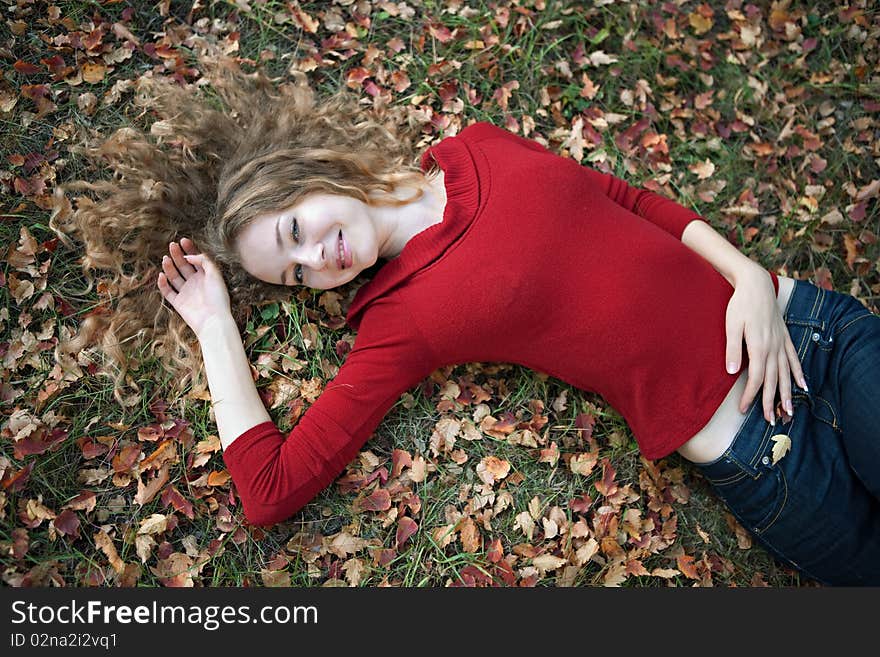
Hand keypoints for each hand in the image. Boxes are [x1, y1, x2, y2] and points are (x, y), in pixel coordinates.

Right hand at [156, 237, 231, 340]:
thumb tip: (189, 256)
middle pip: (184, 266)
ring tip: (165, 258)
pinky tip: (161, 275)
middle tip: (172, 245)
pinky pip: (167, 291)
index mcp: (206, 276)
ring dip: (169, 267)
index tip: (183, 240)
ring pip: (174, 277)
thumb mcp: (215, 274)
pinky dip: (162, 284)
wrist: (213, 320)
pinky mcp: (178, 303)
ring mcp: (186, 292)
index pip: (196, 259)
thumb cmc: (218, 297)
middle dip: (178, 255)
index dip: (190, 249)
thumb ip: (204, 261)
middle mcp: (195, 283)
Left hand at [725, 269, 806, 423]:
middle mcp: (774, 347)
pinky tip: (803, 385)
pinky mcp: (785, 336)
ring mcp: (781, 342)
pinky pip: (794, 358)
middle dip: (771, 402)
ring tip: (790, 411)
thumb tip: (732, 372)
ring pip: (786, 373)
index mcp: (759, 346)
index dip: (750, 395)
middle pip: (774, 380)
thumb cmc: (740, 305)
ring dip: (788, 392)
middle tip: (771, 421)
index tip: (744, 410)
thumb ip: (733, 349)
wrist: (756, 284)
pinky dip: (799, 373)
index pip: (757, 378)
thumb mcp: (731, 325)